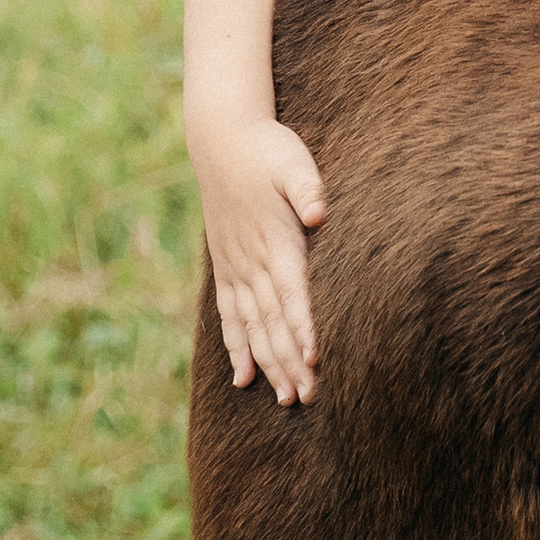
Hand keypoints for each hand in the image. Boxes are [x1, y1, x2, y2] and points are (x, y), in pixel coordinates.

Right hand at [196, 119, 327, 403]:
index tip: (314, 360)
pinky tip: (243, 380)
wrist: (221, 140)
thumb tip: (318, 212)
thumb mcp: (292, 161)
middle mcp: (252, 262)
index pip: (291, 294)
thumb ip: (307, 188)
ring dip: (269, 364)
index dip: (302, 328)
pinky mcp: (227, 268)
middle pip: (273, 322)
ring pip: (252, 327)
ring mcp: (236, 268)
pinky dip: (237, 348)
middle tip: (307, 398)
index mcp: (275, 241)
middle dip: (290, 361)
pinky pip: (229, 318)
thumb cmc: (267, 150)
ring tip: (286, 399)